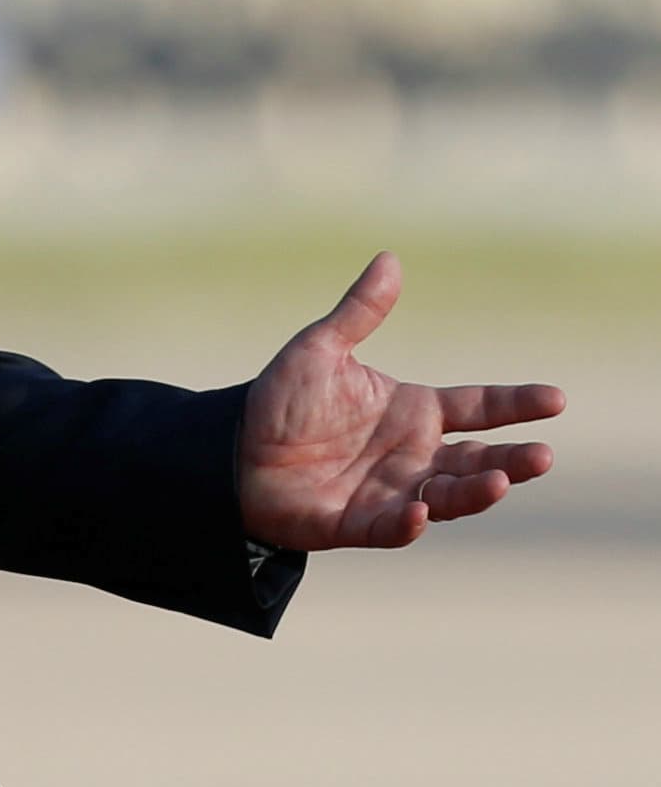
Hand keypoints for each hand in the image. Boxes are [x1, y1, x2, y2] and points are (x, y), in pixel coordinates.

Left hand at [239, 252, 562, 550]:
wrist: (231, 450)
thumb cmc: (280, 401)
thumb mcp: (319, 349)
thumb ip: (359, 313)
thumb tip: (390, 259)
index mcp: (414, 412)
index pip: (478, 406)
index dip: (516, 403)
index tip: (556, 398)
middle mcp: (413, 455)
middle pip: (477, 460)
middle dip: (512, 461)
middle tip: (543, 456)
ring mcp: (392, 491)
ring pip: (449, 497)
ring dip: (475, 492)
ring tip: (498, 480)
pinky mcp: (359, 523)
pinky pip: (393, 528)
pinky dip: (408, 523)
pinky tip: (418, 512)